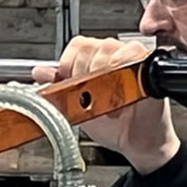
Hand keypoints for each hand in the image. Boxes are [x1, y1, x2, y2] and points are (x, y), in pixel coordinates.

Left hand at [33, 37, 180, 173]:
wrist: (136, 141)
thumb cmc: (112, 125)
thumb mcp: (77, 107)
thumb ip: (58, 87)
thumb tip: (39, 73)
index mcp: (94, 59)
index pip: (77, 45)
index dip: (70, 64)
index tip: (71, 85)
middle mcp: (112, 54)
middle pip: (90, 46)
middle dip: (85, 75)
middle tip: (92, 97)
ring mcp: (130, 57)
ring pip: (108, 49)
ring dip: (103, 79)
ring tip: (108, 100)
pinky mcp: (148, 64)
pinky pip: (131, 55)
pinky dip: (122, 75)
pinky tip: (121, 95)